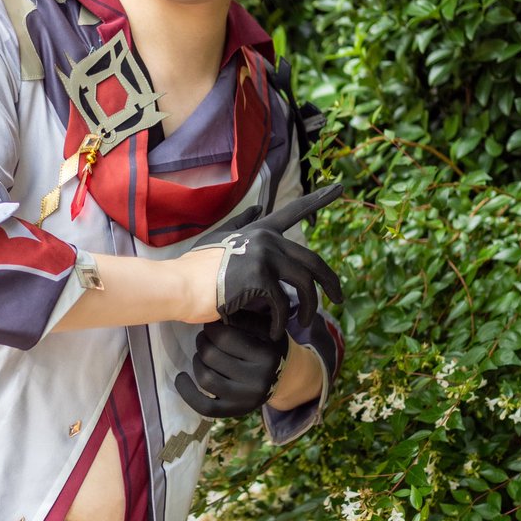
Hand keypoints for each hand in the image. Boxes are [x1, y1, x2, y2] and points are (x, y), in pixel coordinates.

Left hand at [175, 310, 287, 417]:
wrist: (286, 376)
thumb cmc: (269, 345)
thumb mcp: (265, 327)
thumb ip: (244, 317)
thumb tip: (217, 310)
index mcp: (266, 355)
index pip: (224, 337)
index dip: (211, 328)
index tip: (211, 325)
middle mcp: (257, 380)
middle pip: (211, 357)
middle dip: (202, 343)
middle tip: (204, 338)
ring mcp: (246, 399)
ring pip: (206, 378)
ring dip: (197, 361)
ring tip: (202, 354)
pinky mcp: (235, 411)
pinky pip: (204, 406)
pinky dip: (187, 392)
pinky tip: (181, 377)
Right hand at [189, 184, 343, 340]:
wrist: (179, 285)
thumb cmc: (195, 268)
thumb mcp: (219, 239)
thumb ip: (242, 223)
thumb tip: (259, 205)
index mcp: (260, 230)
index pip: (294, 210)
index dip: (319, 198)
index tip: (340, 187)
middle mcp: (266, 239)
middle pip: (313, 259)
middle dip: (331, 282)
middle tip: (340, 298)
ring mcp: (264, 256)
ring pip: (305, 284)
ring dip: (309, 307)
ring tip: (304, 323)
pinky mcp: (259, 278)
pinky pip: (283, 304)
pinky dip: (282, 322)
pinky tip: (276, 332)